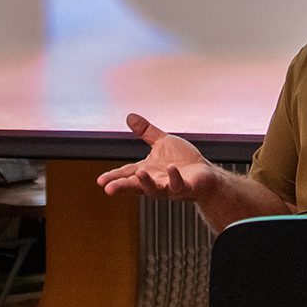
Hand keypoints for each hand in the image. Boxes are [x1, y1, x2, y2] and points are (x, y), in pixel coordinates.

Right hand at [97, 113, 221, 200]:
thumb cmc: (183, 161)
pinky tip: (171, 169)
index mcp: (148, 170)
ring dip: (146, 183)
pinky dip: (174, 178)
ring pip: (155, 189)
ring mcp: (170, 186)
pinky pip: (178, 185)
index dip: (114, 177)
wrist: (205, 173)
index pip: (127, 174)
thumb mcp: (162, 142)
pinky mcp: (186, 187)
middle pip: (136, 185)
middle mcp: (156, 181)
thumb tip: (130, 117)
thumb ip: (146, 132)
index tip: (101, 181)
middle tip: (110, 189)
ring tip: (139, 174)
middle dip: (123, 187)